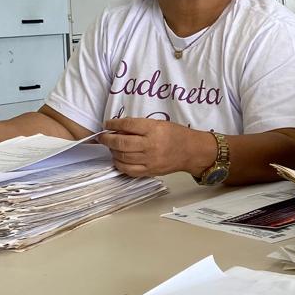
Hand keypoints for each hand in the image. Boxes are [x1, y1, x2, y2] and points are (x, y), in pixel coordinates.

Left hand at [97, 117, 212, 177]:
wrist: (192, 151)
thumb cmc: (176, 135)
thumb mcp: (159, 123)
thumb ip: (139, 126)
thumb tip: (119, 129)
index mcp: (154, 129)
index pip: (127, 125)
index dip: (113, 124)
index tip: (107, 124)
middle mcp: (151, 145)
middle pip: (121, 142)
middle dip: (107, 139)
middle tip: (103, 137)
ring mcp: (150, 160)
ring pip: (122, 156)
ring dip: (112, 151)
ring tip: (112, 147)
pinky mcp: (150, 171)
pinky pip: (128, 170)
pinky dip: (119, 164)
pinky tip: (118, 159)